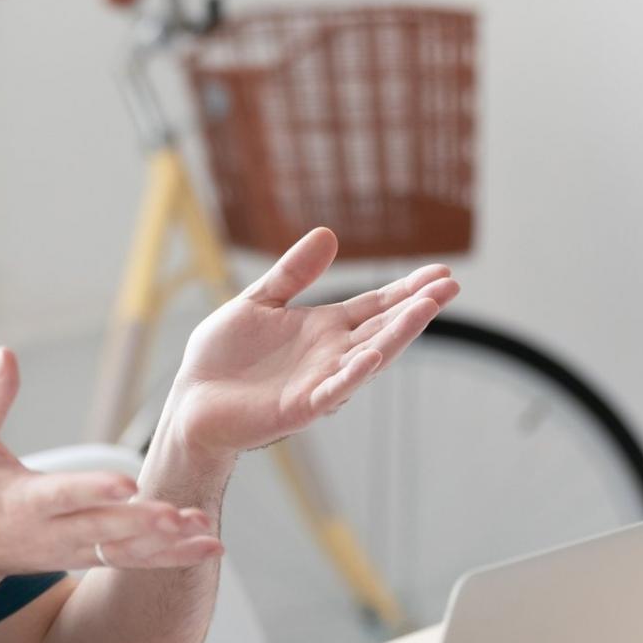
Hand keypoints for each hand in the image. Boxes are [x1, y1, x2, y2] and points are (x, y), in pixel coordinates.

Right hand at [0, 348, 223, 585]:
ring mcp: (72, 550)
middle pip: (103, 528)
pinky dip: (171, 557)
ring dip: (167, 544)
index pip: (62, 495)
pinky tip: (209, 545)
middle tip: (177, 515)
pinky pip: (133, 561)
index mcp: (24, 501)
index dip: (93, 490)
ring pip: (124, 551)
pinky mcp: (87, 558)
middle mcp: (52, 531)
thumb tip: (8, 353)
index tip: (126, 484)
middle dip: (142, 524)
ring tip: (205, 532)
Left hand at [167, 227, 459, 458]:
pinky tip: (374, 356)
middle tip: (450, 286)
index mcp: (322, 329)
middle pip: (381, 328)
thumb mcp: (258, 302)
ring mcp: (319, 382)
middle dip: (415, 308)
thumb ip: (292, 274)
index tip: (441, 273)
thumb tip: (328, 234)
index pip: (374, 306)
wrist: (192, 401)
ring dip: (397, 335)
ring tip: (426, 310)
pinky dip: (353, 375)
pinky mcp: (299, 407)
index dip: (406, 290)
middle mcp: (330, 355)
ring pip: (368, 357)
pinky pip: (332, 390)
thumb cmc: (222, 357)